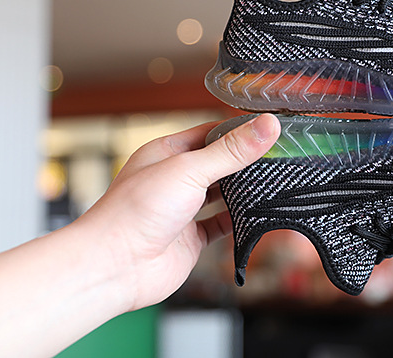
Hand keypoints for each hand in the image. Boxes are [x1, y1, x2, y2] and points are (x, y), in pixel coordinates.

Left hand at [80, 113, 279, 311]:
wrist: (114, 267)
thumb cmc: (134, 212)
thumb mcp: (189, 170)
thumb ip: (231, 151)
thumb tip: (266, 126)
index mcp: (165, 153)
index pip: (209, 133)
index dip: (238, 130)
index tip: (268, 129)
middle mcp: (173, 180)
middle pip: (217, 164)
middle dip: (244, 162)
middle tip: (278, 156)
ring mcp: (181, 210)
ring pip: (221, 195)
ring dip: (243, 191)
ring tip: (273, 182)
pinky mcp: (189, 239)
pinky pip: (221, 225)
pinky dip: (238, 221)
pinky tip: (255, 216)